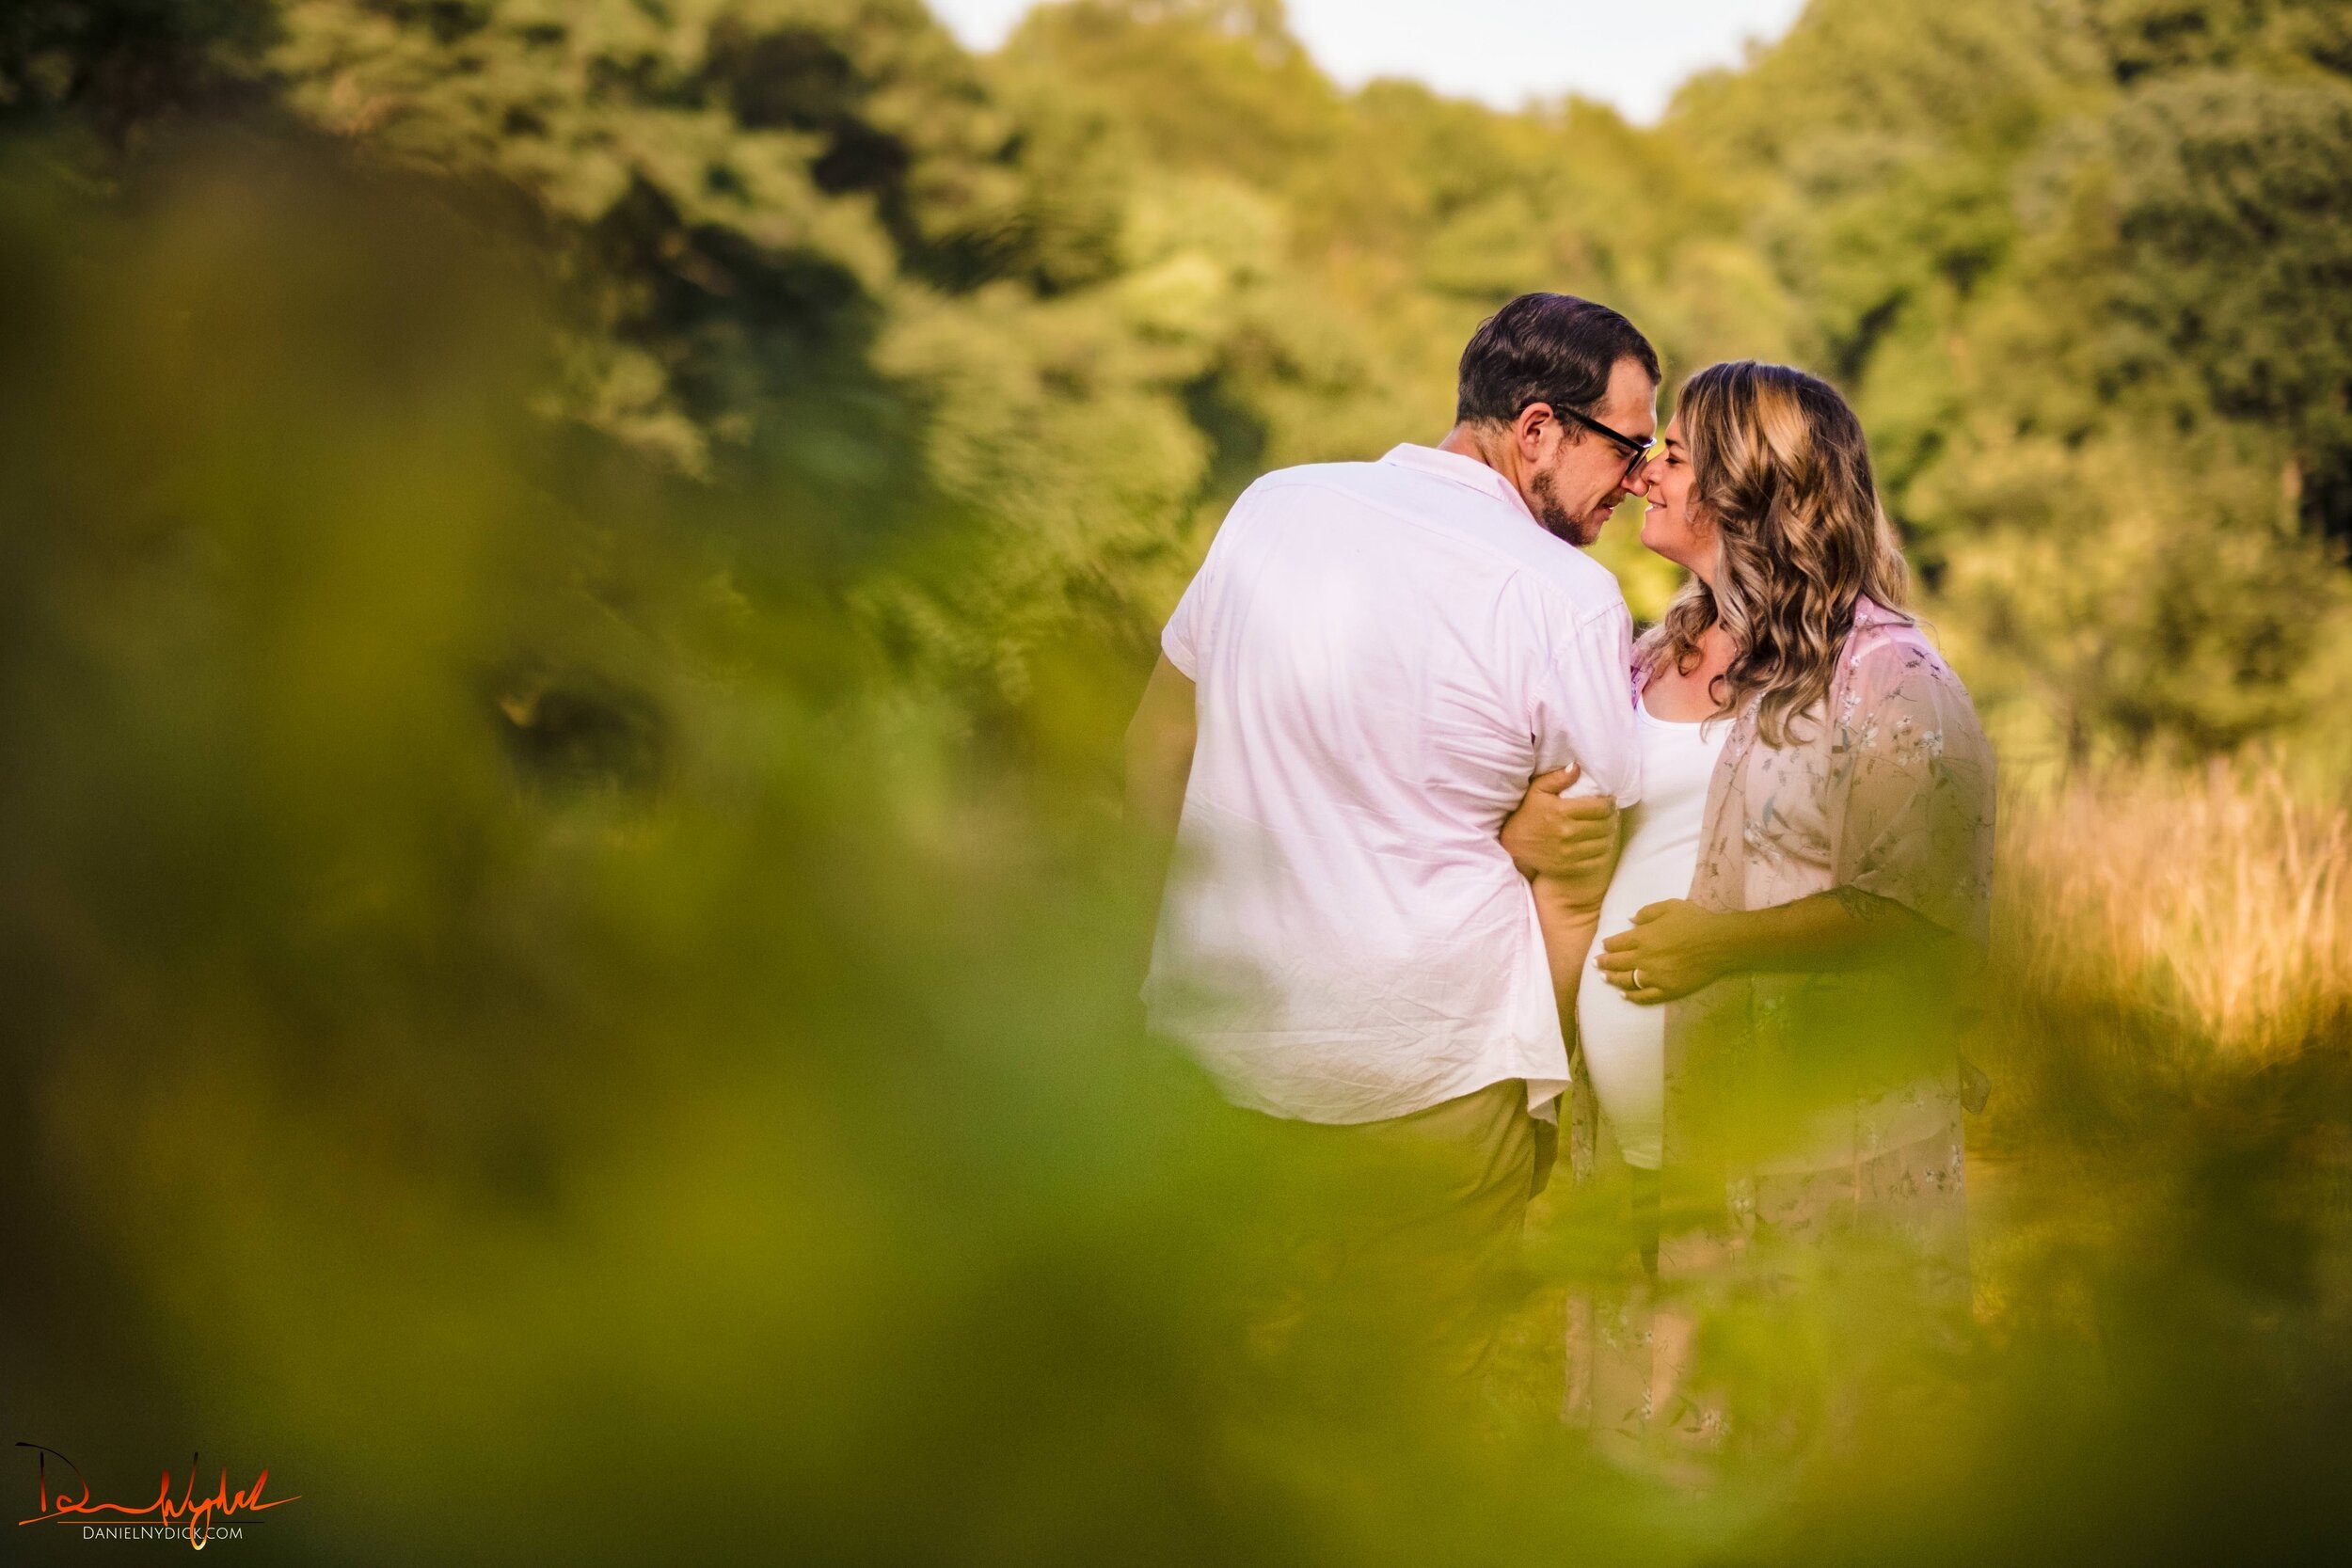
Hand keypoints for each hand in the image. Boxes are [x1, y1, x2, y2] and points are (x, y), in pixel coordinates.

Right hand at [1500, 764, 1616, 881]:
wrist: (1513, 846)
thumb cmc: (1527, 815)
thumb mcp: (1537, 791)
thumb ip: (1557, 778)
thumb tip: (1577, 767)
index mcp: (1562, 811)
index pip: (1600, 808)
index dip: (1610, 804)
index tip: (1610, 801)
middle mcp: (1567, 833)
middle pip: (1605, 825)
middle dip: (1612, 818)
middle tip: (1610, 814)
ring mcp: (1569, 853)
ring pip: (1605, 843)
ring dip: (1610, 834)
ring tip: (1607, 828)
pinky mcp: (1569, 868)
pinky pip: (1598, 861)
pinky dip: (1604, 852)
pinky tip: (1600, 844)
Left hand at [1594, 900, 1732, 1004]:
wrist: (1720, 944)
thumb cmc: (1696, 921)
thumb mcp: (1670, 906)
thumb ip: (1647, 912)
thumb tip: (1630, 919)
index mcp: (1643, 937)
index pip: (1617, 943)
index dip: (1607, 945)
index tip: (1603, 946)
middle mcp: (1644, 959)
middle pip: (1617, 963)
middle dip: (1603, 962)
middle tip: (1595, 963)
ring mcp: (1654, 977)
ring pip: (1626, 981)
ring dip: (1612, 979)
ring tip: (1604, 978)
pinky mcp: (1667, 991)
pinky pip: (1644, 997)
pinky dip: (1631, 997)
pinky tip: (1624, 995)